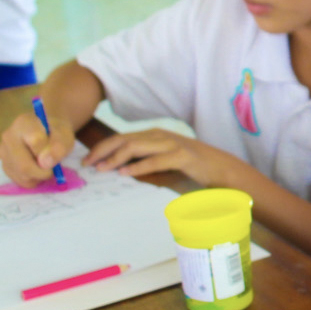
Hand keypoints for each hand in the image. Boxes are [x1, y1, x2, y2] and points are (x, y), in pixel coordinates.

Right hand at [0, 110, 74, 187]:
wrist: (46, 132)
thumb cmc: (56, 133)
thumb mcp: (64, 136)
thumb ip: (59, 147)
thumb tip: (45, 164)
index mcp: (24, 123)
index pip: (35, 141)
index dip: (48, 153)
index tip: (55, 153)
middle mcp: (8, 137)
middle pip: (24, 166)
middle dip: (43, 172)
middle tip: (52, 167)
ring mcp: (4, 152)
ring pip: (22, 176)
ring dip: (38, 176)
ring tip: (44, 164)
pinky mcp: (4, 165)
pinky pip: (20, 180)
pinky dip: (32, 179)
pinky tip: (36, 168)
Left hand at [82, 128, 248, 187]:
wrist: (222, 170)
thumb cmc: (191, 170)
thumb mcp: (163, 164)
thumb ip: (144, 164)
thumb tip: (120, 171)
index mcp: (154, 136)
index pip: (122, 138)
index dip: (102, 148)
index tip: (88, 160)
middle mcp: (160, 136)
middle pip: (124, 140)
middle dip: (103, 151)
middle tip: (88, 164)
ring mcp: (171, 144)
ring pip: (136, 147)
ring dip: (116, 158)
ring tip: (102, 169)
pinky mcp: (182, 156)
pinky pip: (156, 160)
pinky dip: (139, 167)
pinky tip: (126, 173)